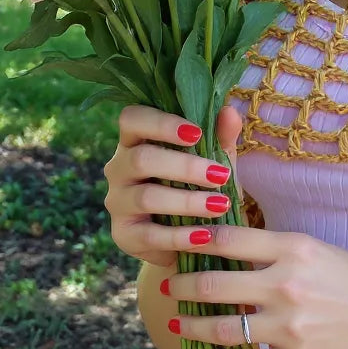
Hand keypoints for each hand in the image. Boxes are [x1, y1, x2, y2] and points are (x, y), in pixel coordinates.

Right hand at [103, 104, 244, 268]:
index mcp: (136, 139)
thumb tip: (229, 112)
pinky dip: (180, 236)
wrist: (191, 233)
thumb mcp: (214, 158)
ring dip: (187, 201)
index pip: (133, 119)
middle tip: (221, 175)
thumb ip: (220, 136)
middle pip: (141, 159)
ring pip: (146, 197)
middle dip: (184, 167)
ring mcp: (117, 202)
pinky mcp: (123, 234)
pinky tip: (205, 236)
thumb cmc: (199, 183)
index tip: (197, 133)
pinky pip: (149, 235)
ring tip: (220, 205)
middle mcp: (119, 167)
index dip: (161, 123)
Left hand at [161, 225, 347, 348]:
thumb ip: (282, 251)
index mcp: (297, 249)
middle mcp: (288, 285)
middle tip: (169, 284)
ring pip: (222, 327)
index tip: (177, 239)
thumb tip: (236, 249)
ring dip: (192, 326)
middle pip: (215, 284)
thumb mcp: (324, 252)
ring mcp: (289, 328)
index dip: (196, 238)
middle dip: (183, 285)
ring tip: (178, 323)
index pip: (231, 238)